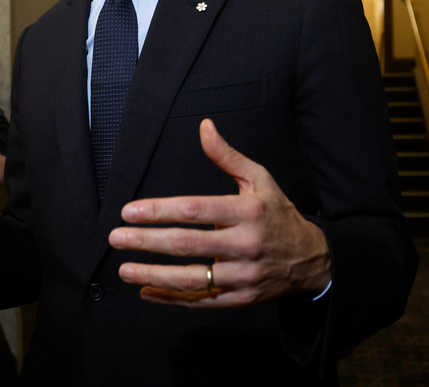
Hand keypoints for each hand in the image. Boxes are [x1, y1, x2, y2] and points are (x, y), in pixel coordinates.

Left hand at [108, 119, 331, 307]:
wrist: (312, 259)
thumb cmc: (277, 213)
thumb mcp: (260, 179)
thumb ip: (227, 156)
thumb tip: (204, 127)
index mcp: (247, 211)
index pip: (195, 210)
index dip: (160, 211)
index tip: (130, 212)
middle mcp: (245, 244)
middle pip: (188, 244)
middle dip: (147, 241)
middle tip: (116, 237)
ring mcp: (244, 275)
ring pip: (192, 278)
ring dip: (153, 275)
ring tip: (124, 269)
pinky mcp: (242, 299)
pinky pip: (202, 301)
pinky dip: (172, 298)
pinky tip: (148, 291)